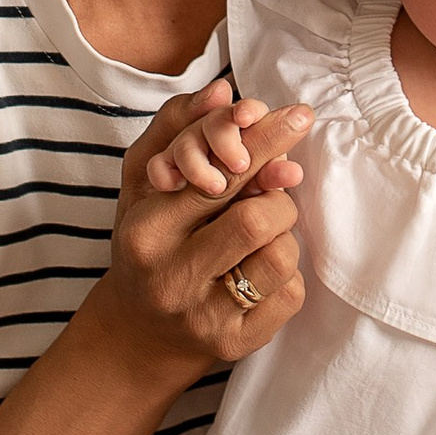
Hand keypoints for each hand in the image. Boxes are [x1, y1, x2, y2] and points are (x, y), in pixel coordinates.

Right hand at [87, 77, 309, 380]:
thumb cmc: (149, 244)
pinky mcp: (235, 344)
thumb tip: (222, 90)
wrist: (137, 333)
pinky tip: (261, 271)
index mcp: (146, 229)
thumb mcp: (143, 185)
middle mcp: (171, 276)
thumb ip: (175, 128)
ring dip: (284, 235)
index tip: (298, 116)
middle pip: (255, 217)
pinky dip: (288, 275)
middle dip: (279, 192)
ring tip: (263, 233)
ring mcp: (204, 315)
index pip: (217, 176)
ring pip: (280, 256)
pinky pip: (291, 295)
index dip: (263, 144)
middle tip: (283, 180)